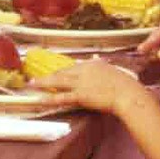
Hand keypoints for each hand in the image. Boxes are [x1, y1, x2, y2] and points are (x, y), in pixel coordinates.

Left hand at [32, 60, 152, 116]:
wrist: (128, 93)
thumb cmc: (125, 85)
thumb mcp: (112, 71)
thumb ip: (102, 67)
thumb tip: (97, 59)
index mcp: (92, 64)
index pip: (72, 67)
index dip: (62, 72)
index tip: (55, 75)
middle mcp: (84, 70)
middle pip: (62, 73)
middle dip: (49, 76)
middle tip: (36, 79)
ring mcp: (81, 82)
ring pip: (58, 81)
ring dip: (43, 83)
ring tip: (31, 85)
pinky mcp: (81, 95)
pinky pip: (62, 96)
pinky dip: (50, 98)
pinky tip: (41, 99)